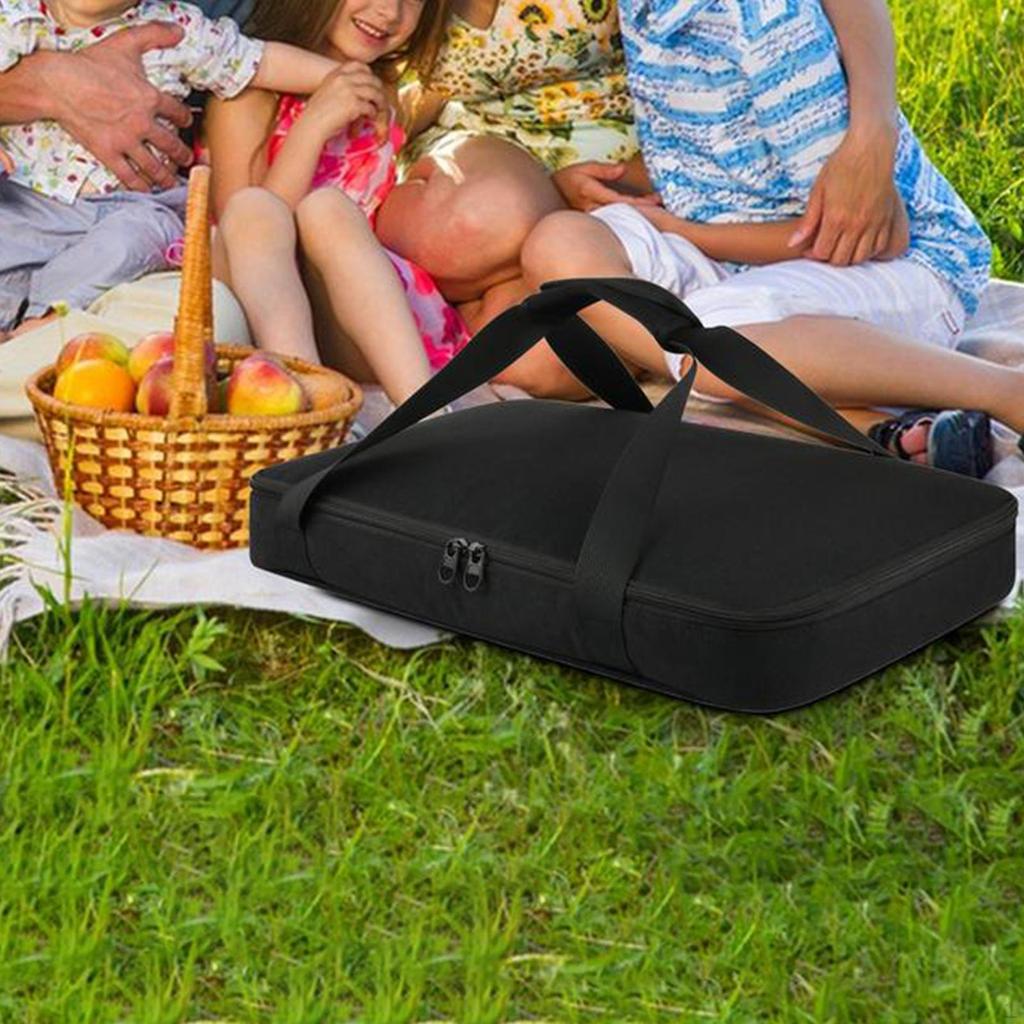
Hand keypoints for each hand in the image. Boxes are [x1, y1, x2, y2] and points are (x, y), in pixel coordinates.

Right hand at [49, 23, 193, 190]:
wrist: (58, 83)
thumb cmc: (90, 64)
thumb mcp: (125, 44)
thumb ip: (153, 35)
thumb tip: (178, 31)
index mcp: (150, 98)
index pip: (178, 113)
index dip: (185, 119)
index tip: (187, 125)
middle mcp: (142, 123)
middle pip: (171, 145)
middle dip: (182, 154)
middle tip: (187, 160)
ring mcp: (125, 140)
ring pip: (154, 165)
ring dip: (166, 175)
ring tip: (171, 180)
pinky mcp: (108, 153)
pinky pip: (129, 176)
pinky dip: (140, 186)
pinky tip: (147, 190)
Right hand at [300, 63, 384, 138]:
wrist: (312, 125)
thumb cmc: (317, 114)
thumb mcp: (327, 93)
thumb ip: (341, 88)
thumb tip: (359, 95)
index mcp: (336, 74)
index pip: (359, 65)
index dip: (370, 74)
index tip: (373, 84)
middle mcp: (343, 79)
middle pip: (372, 79)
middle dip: (379, 90)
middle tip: (381, 101)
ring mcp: (349, 90)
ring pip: (375, 93)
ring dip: (380, 104)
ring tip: (379, 111)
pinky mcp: (354, 104)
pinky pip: (371, 108)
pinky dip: (373, 114)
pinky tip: (370, 119)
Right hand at [552, 161, 661, 212]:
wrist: (552, 194)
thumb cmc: (568, 179)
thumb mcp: (584, 168)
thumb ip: (603, 169)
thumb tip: (622, 169)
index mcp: (592, 194)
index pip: (621, 201)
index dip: (640, 202)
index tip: (656, 200)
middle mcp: (594, 208)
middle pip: (623, 213)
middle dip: (643, 211)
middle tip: (662, 206)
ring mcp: (594, 217)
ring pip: (619, 218)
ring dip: (638, 215)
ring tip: (657, 210)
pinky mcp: (595, 220)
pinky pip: (614, 220)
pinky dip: (628, 217)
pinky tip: (640, 215)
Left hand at [789, 121, 909, 265]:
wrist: (871, 147)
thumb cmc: (841, 165)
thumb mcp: (818, 190)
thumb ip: (808, 220)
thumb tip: (792, 244)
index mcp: (836, 218)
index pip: (822, 253)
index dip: (813, 254)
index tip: (810, 247)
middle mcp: (856, 224)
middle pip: (841, 260)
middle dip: (829, 258)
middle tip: (825, 247)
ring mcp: (874, 223)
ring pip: (860, 257)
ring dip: (848, 257)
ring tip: (840, 245)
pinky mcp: (887, 219)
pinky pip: (878, 247)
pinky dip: (867, 250)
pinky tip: (858, 241)